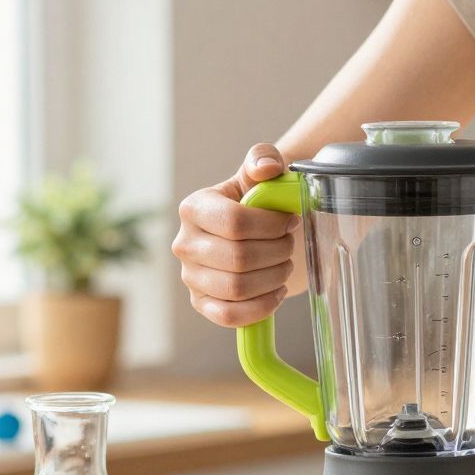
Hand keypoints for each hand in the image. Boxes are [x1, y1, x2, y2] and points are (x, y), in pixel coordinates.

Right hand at [173, 143, 300, 327]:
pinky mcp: (202, 304)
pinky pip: (229, 316)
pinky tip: (275, 292)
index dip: (272, 226)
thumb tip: (266, 168)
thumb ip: (264, 158)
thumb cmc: (259, 202)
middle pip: (238, 258)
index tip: (290, 222)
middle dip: (277, 252)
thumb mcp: (261, 174)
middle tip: (289, 245)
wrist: (258, 234)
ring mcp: (190, 277)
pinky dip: (261, 307)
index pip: (234, 223)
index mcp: (194, 208)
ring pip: (237, 288)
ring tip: (283, 265)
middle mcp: (185, 243)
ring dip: (273, 278)